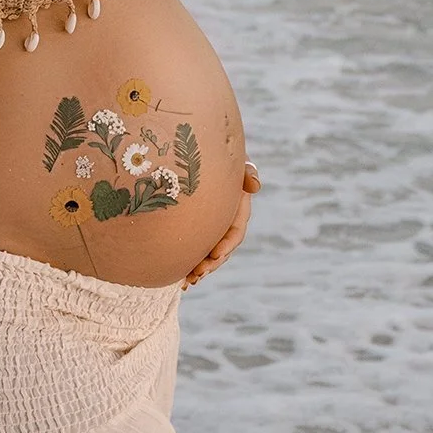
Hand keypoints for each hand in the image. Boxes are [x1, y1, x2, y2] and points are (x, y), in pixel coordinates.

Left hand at [183, 162, 261, 288]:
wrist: (197, 150)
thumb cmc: (218, 152)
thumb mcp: (234, 160)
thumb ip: (245, 170)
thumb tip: (255, 185)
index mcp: (237, 209)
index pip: (235, 232)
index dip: (226, 245)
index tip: (214, 255)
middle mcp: (225, 222)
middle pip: (221, 249)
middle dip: (210, 265)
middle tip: (196, 275)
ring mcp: (210, 227)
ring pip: (207, 254)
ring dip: (199, 270)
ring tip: (186, 282)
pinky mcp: (195, 228)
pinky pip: (194, 250)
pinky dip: (188, 264)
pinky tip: (178, 278)